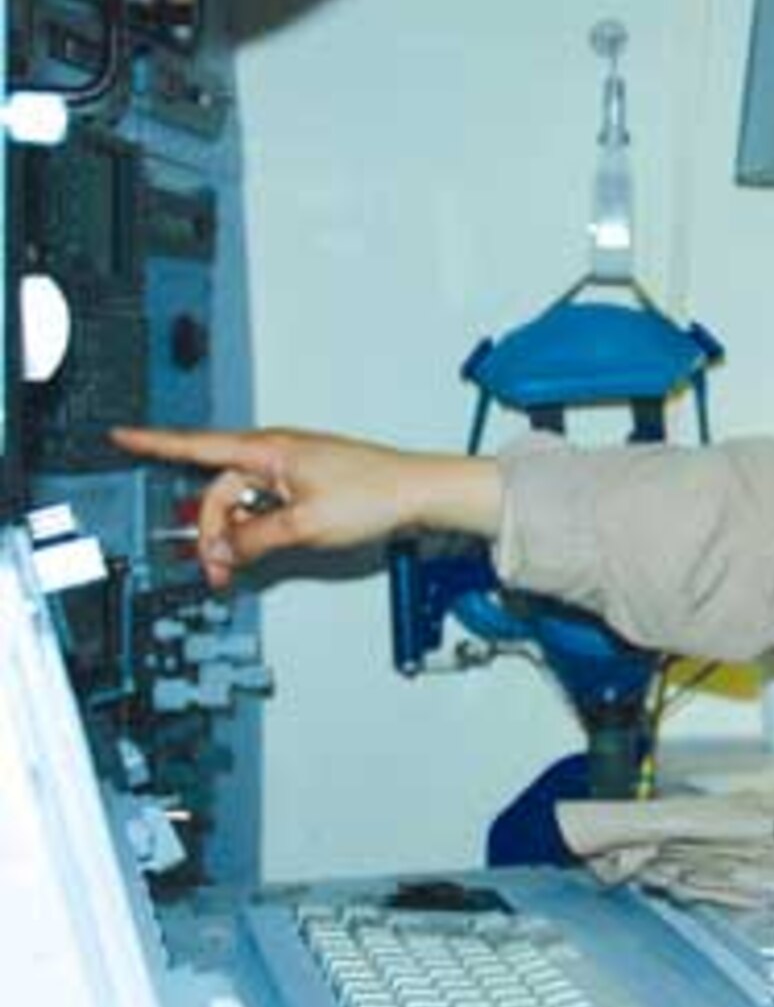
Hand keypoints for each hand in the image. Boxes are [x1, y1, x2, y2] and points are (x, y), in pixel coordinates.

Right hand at [109, 426, 500, 588]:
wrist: (419, 493)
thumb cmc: (375, 495)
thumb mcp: (304, 525)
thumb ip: (254, 537)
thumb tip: (222, 548)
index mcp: (268, 451)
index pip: (198, 446)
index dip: (155, 444)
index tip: (122, 436)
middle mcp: (277, 453)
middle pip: (219, 492)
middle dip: (211, 530)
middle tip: (218, 569)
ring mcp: (293, 468)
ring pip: (243, 504)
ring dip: (237, 536)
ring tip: (243, 567)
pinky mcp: (309, 484)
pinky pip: (266, 507)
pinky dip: (259, 530)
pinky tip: (265, 549)